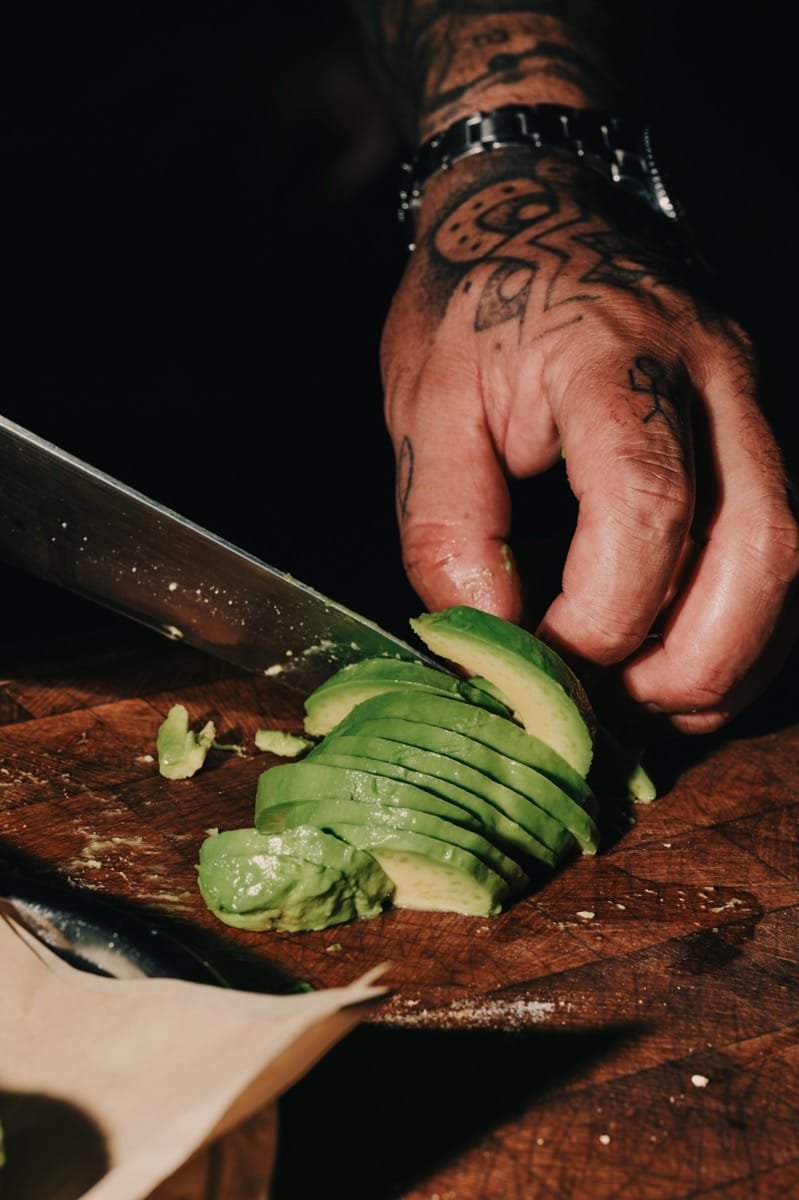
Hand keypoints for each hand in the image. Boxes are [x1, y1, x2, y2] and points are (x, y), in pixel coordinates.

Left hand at [381, 149, 798, 731]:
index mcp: (617, 356)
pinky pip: (781, 547)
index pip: (650, 509)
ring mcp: (754, 400)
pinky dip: (740, 627)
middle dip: (691, 662)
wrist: (539, 206)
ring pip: (793, 557)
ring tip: (645, 706)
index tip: (534, 662)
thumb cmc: (472, 301)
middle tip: (609, 710)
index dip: (599, 619)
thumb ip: (449, 527)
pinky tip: (678, 664)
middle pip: (765, 546)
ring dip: (729, 660)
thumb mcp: (425, 404)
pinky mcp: (757, 429)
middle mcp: (715, 377)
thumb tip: (492, 641)